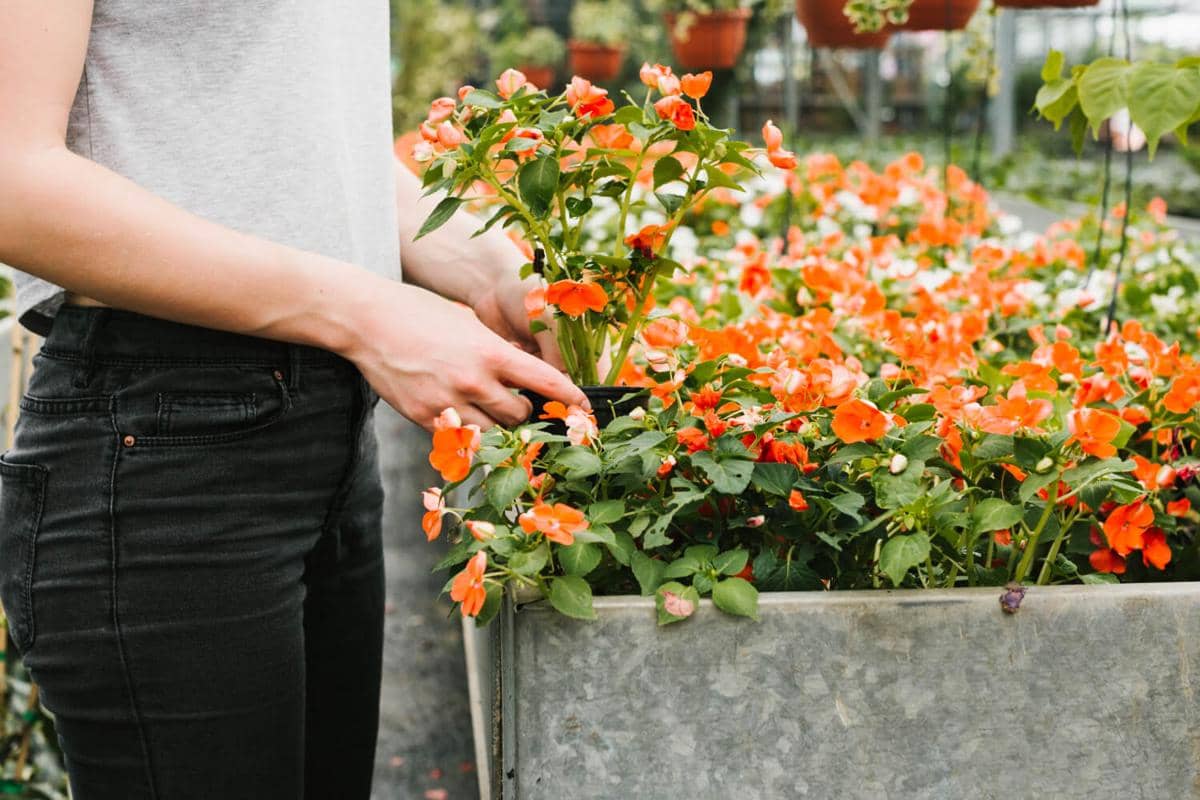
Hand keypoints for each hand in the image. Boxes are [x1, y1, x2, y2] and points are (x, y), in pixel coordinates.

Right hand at [345, 282, 587, 431]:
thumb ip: (497, 352)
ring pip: (493, 433)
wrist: (368, 321)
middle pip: (520, 415)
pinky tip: (461, 414)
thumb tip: (524, 375)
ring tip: (489, 409)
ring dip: (498, 426)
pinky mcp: (425, 418)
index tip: (584, 408)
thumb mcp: (468, 324)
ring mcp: (448, 403)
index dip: (570, 399)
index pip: (546, 382)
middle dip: (524, 411)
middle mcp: (474, 381)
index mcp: (491, 353)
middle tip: (518, 401)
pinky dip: (467, 430)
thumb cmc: (421, 314)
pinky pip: (460, 437)